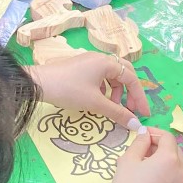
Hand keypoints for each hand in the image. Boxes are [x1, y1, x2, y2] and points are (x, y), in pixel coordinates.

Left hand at [29, 51, 149, 128]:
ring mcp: (89, 61)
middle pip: (124, 73)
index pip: (131, 78)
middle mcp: (100, 58)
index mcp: (107, 63)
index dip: (139, 97)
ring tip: (112, 107)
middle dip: (130, 92)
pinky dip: (104, 89)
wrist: (39, 84)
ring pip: (111, 75)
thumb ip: (118, 113)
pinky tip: (98, 100)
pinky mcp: (80, 67)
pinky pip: (99, 76)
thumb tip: (136, 124)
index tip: (143, 114)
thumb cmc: (69, 90)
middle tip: (131, 109)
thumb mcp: (96, 103)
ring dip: (116, 92)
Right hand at [107, 125, 182, 182]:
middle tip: (141, 153)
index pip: (167, 136)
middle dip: (159, 147)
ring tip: (144, 170)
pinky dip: (166, 178)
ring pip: (176, 167)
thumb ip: (139, 143)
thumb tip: (145, 133)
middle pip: (174, 151)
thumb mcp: (127, 162)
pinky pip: (176, 182)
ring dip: (163, 163)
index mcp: (170, 158)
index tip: (141, 137)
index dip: (153, 133)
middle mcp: (182, 171)